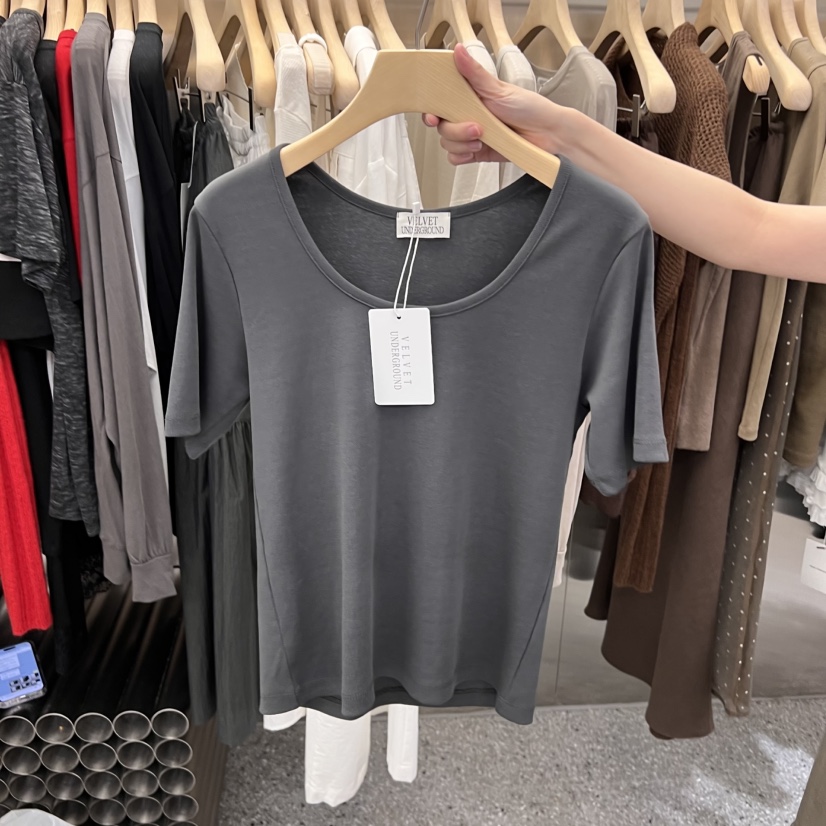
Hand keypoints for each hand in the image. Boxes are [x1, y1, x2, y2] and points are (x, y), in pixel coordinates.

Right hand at [423, 43, 565, 164]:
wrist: (547, 135)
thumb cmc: (529, 108)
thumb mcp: (498, 88)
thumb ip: (474, 73)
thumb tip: (458, 50)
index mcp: (470, 97)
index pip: (440, 104)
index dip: (431, 112)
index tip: (433, 117)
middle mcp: (468, 115)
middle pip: (442, 127)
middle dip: (456, 131)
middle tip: (478, 128)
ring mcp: (472, 135)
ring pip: (448, 144)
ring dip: (462, 144)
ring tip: (483, 139)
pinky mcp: (477, 152)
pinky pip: (456, 158)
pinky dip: (462, 156)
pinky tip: (476, 150)